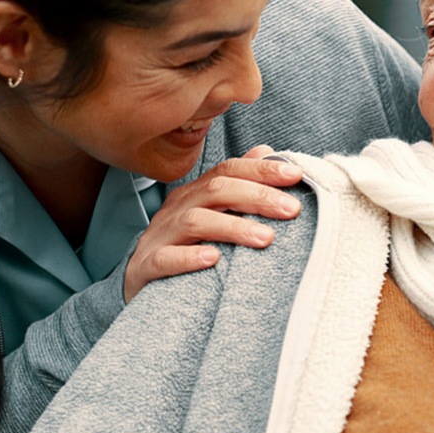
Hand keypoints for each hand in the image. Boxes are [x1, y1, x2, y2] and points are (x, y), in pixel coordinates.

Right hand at [123, 145, 302, 301]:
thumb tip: (267, 150)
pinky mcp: (146, 266)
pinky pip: (165, 259)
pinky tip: (213, 259)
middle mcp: (177, 208)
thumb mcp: (213, 213)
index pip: (229, 171)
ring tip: (266, 238)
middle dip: (257, 196)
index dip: (262, 170)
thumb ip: (239, 184)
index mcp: (196, 193)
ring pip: (195, 222)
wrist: (137, 282)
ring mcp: (160, 236)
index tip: (296, 175)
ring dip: (233, 228)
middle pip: (217, 191)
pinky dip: (189, 258)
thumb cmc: (185, 246)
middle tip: (292, 210)